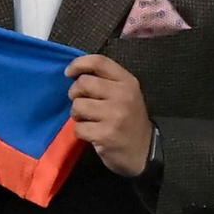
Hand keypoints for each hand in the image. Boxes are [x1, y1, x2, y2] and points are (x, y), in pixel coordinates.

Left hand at [65, 54, 152, 176]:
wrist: (145, 151)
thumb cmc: (129, 120)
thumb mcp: (125, 94)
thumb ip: (105, 80)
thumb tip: (75, 73)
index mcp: (127, 82)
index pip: (99, 62)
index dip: (79, 64)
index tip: (69, 73)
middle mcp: (123, 95)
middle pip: (83, 83)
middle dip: (75, 93)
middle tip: (82, 103)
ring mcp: (115, 115)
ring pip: (78, 105)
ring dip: (77, 114)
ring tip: (88, 119)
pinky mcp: (106, 134)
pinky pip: (78, 127)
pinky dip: (81, 132)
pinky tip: (92, 133)